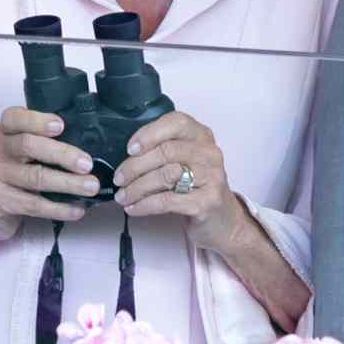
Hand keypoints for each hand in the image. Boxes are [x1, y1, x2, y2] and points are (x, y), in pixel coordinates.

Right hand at [0, 106, 97, 236]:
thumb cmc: (15, 172)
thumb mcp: (23, 152)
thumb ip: (46, 142)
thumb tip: (91, 144)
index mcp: (5, 133)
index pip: (14, 118)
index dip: (37, 120)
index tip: (61, 125)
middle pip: (28, 146)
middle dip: (62, 154)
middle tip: (87, 164)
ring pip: (34, 177)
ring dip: (67, 183)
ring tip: (91, 187)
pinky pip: (33, 204)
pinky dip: (59, 208)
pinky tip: (76, 209)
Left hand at [111, 111, 255, 252]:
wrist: (223, 220)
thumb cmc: (197, 187)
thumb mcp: (186, 162)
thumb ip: (164, 152)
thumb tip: (128, 156)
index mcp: (202, 137)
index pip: (176, 122)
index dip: (149, 133)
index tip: (130, 149)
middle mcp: (210, 154)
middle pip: (166, 151)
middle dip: (135, 166)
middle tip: (119, 179)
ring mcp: (211, 177)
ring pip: (165, 175)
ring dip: (136, 187)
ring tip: (123, 196)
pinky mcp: (207, 202)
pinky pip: (167, 201)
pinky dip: (145, 204)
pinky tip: (133, 208)